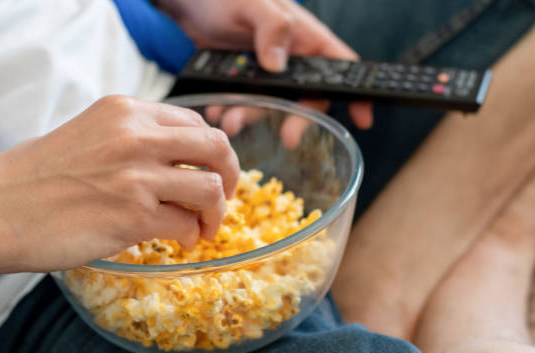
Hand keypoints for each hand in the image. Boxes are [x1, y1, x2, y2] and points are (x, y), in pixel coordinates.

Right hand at [0, 96, 239, 274]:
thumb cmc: (39, 177)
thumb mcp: (91, 135)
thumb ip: (135, 140)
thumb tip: (180, 162)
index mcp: (126, 111)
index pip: (195, 123)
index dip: (212, 151)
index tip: (212, 171)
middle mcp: (137, 136)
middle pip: (216, 148)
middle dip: (231, 175)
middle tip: (225, 197)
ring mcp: (137, 175)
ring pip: (211, 188)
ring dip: (216, 212)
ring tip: (203, 228)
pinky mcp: (134, 215)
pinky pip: (188, 225)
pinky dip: (191, 236)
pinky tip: (179, 241)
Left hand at [157, 0, 372, 128]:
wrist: (190, 3)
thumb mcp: (251, 3)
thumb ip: (270, 28)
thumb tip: (278, 65)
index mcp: (305, 37)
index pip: (340, 67)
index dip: (356, 93)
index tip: (363, 119)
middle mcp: (291, 60)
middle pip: (306, 98)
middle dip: (296, 119)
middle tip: (287, 138)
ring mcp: (267, 74)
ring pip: (268, 105)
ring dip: (251, 116)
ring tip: (229, 120)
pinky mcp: (243, 82)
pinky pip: (243, 103)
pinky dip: (231, 110)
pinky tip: (216, 109)